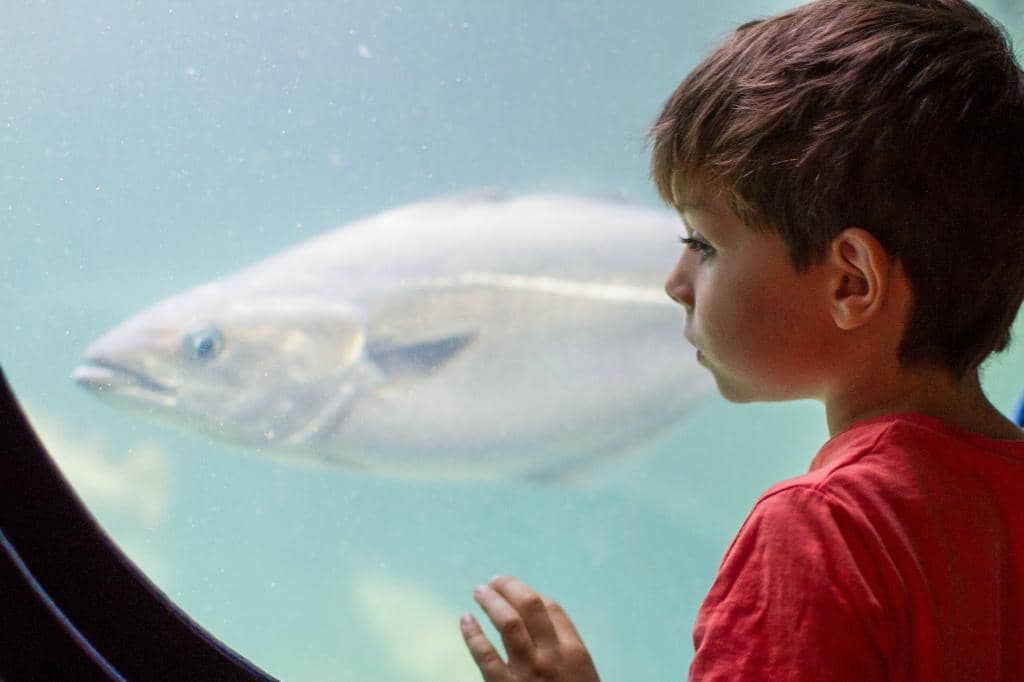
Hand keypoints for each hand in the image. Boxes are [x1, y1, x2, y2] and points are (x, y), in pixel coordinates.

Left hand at [460, 575, 599, 680]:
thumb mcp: (582, 678)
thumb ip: (565, 653)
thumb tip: (542, 620)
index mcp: (575, 652)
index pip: (551, 609)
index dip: (532, 595)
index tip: (517, 592)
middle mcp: (552, 657)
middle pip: (530, 606)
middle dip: (511, 587)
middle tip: (494, 579)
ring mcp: (528, 673)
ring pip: (508, 623)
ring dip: (492, 601)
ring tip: (479, 591)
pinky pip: (485, 656)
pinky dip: (472, 634)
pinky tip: (464, 620)